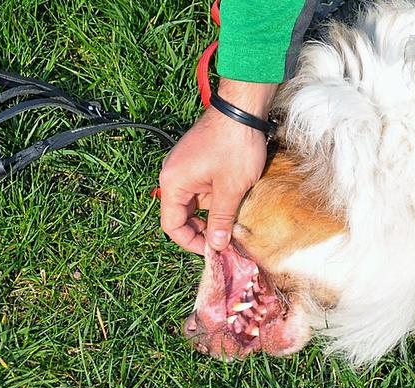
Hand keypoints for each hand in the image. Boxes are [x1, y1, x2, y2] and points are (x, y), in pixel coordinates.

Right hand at [159, 79, 277, 253]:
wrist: (243, 110)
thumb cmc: (235, 147)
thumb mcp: (231, 189)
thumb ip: (221, 219)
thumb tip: (216, 245)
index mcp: (173, 183)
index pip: (172, 225)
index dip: (191, 242)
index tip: (212, 250)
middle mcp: (173, 176)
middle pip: (181, 215)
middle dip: (202, 231)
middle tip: (224, 242)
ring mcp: (185, 168)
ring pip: (193, 203)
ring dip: (211, 215)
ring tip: (232, 225)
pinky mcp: (197, 162)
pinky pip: (201, 189)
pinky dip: (214, 200)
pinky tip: (233, 205)